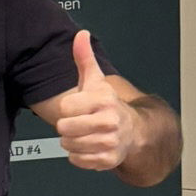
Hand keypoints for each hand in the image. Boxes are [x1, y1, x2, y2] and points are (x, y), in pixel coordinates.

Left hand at [57, 31, 134, 171]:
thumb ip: (84, 58)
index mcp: (104, 100)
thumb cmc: (107, 105)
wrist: (131, 131)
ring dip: (72, 141)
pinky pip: (76, 160)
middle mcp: (110, 121)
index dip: (68, 108)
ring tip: (85, 133)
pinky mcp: (108, 160)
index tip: (79, 107)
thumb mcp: (95, 80)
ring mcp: (110, 142)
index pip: (65, 107)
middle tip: (80, 122)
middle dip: (67, 126)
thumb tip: (81, 35)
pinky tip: (90, 146)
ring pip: (68, 145)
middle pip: (64, 128)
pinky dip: (79, 155)